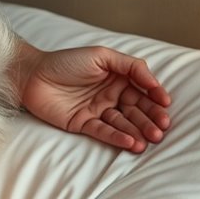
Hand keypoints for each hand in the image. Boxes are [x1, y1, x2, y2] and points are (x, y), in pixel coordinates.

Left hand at [17, 42, 170, 152]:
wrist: (33, 74)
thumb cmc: (66, 61)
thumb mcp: (101, 56)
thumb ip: (129, 66)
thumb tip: (153, 82)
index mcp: (117, 79)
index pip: (142, 91)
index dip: (155, 98)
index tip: (166, 104)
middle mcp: (110, 96)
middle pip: (135, 110)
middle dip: (150, 119)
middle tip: (162, 129)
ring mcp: (97, 112)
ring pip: (122, 123)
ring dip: (137, 131)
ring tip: (150, 139)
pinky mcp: (83, 125)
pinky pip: (103, 131)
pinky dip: (117, 137)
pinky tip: (131, 142)